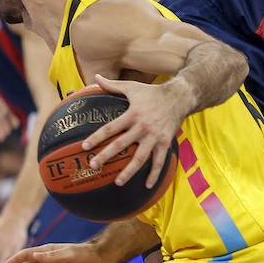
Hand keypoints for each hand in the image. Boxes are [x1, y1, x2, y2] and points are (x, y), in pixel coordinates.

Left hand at [82, 73, 186, 188]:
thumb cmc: (152, 92)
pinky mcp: (165, 143)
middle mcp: (142, 127)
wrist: (179, 97)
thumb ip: (112, 85)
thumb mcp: (132, 87)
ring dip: (129, 171)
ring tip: (118, 182)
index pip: (110, 127)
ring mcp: (154, 136)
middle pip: (121, 144)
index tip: (84, 146)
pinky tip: (147, 185)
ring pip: (140, 157)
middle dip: (106, 155)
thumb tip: (95, 77)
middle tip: (93, 165)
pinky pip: (159, 161)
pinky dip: (154, 174)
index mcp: (132, 114)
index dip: (97, 137)